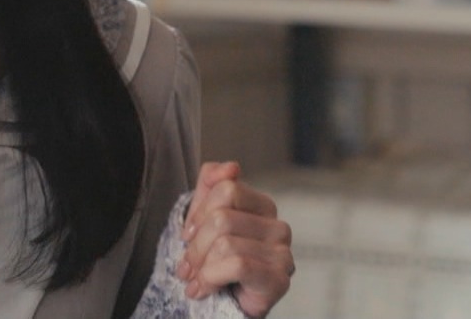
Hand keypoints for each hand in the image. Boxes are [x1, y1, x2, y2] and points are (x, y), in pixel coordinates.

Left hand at [177, 161, 293, 317]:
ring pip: (226, 243)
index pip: (225, 189)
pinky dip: (212, 278)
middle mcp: (278, 227)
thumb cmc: (216, 260)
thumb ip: (212, 183)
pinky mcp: (280, 279)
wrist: (225, 303)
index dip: (198, 214)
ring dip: (201, 267)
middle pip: (222, 218)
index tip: (187, 236)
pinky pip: (237, 265)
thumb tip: (231, 167)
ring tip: (195, 280)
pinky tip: (204, 289)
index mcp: (262, 206)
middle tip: (186, 266)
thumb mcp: (205, 215)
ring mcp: (283, 253)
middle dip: (195, 246)